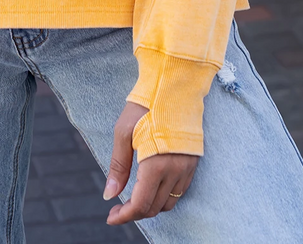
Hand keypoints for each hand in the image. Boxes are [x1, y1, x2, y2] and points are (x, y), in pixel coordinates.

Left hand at [103, 102, 197, 224]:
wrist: (175, 86)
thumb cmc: (145, 106)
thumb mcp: (123, 132)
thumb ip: (118, 166)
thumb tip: (109, 195)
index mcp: (156, 165)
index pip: (141, 204)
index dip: (124, 216)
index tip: (110, 216)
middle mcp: (175, 171)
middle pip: (154, 207)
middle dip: (134, 212)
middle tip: (117, 207)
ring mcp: (186, 168)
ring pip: (168, 203)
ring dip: (150, 205)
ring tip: (133, 198)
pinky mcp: (193, 163)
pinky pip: (179, 191)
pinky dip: (164, 196)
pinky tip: (151, 186)